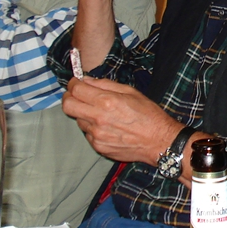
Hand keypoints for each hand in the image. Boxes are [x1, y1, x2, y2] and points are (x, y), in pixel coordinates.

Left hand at [61, 76, 179, 165]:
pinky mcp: (98, 147)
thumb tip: (87, 81)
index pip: (76, 90)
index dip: (73, 84)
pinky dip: (92, 127)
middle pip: (68, 105)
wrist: (158, 141)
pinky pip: (87, 133)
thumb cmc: (148, 115)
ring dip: (84, 113)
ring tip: (101, 113)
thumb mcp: (131, 92)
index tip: (75, 83)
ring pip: (78, 120)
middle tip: (78, 95)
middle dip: (69, 97)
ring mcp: (96, 135)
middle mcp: (98, 119)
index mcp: (107, 102)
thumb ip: (106, 84)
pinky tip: (107, 126)